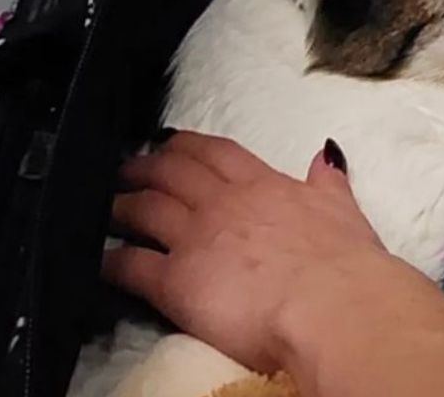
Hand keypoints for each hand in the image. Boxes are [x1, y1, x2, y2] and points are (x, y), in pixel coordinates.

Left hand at [104, 132, 443, 379]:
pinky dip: (112, 260)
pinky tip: (100, 259)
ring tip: (106, 204)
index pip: (218, 153)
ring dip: (122, 203)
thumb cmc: (343, 261)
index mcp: (265, 184)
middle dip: (146, 165)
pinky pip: (133, 265)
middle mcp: (225, 202)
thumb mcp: (341, 207)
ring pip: (147, 209)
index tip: (170, 140)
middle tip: (126, 164)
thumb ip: (327, 179)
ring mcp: (198, 238)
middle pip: (174, 172)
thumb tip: (326, 154)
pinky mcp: (177, 281)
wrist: (330, 303)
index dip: (189, 144)